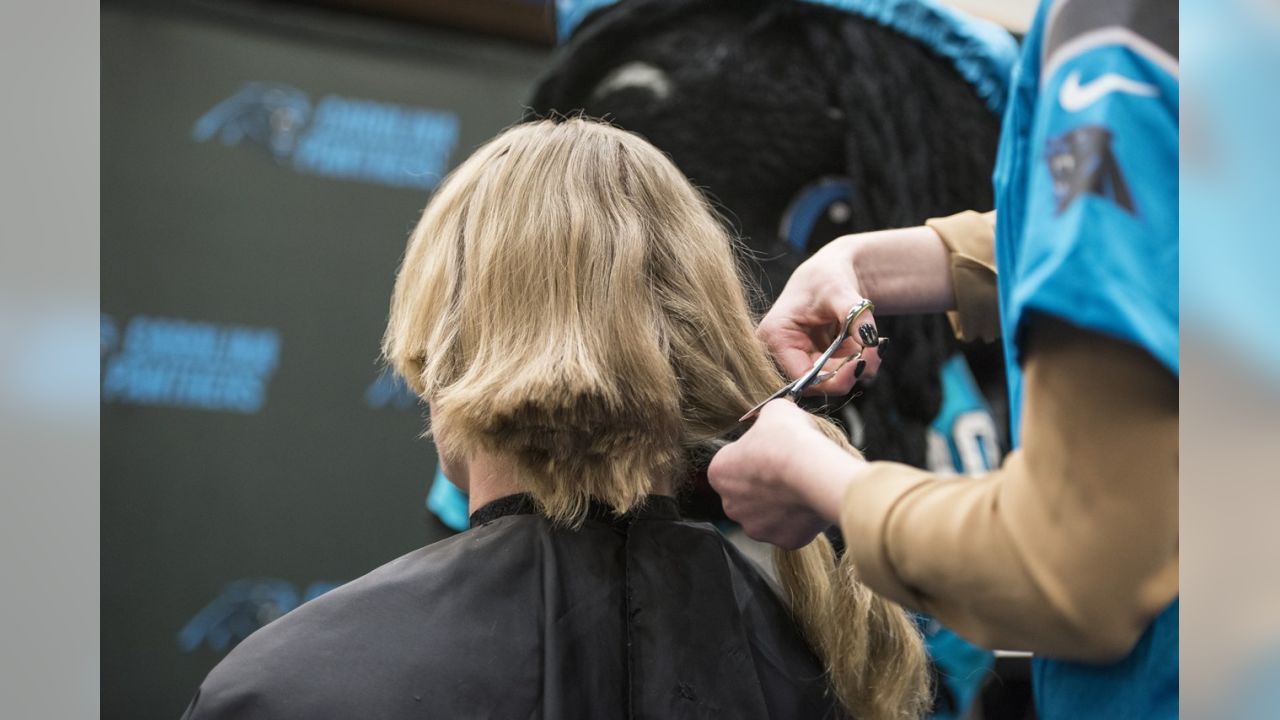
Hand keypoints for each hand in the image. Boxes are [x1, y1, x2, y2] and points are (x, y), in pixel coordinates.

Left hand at [708, 400, 865, 548]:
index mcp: (718, 473)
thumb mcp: (774, 411)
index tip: (770, 452)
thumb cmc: (788, 440)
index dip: (752, 456)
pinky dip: (799, 519)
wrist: (814, 471)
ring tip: (801, 485)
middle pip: (746, 494)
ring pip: (767, 515)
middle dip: (763, 485)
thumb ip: (766, 417)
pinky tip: (810, 502)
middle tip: (786, 470)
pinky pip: (789, 529)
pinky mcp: (783, 541)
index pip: (731, 464)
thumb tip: (772, 419)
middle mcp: (730, 505)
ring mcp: (755, 526)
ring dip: (780, 504)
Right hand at [758, 236, 880, 395]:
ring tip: (875, 343)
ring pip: (829, 379)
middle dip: (849, 370)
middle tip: (876, 353)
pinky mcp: (812, 360)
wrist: (831, 273)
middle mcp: (779, 352)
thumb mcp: (840, 291)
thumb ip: (855, 315)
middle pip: (816, 381)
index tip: (862, 364)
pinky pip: (836, 372)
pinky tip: (865, 343)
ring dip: (855, 366)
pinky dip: (854, 361)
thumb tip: (871, 340)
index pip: (802, 375)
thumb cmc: (827, 276)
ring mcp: (796, 357)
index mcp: (775, 336)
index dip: (833, 377)